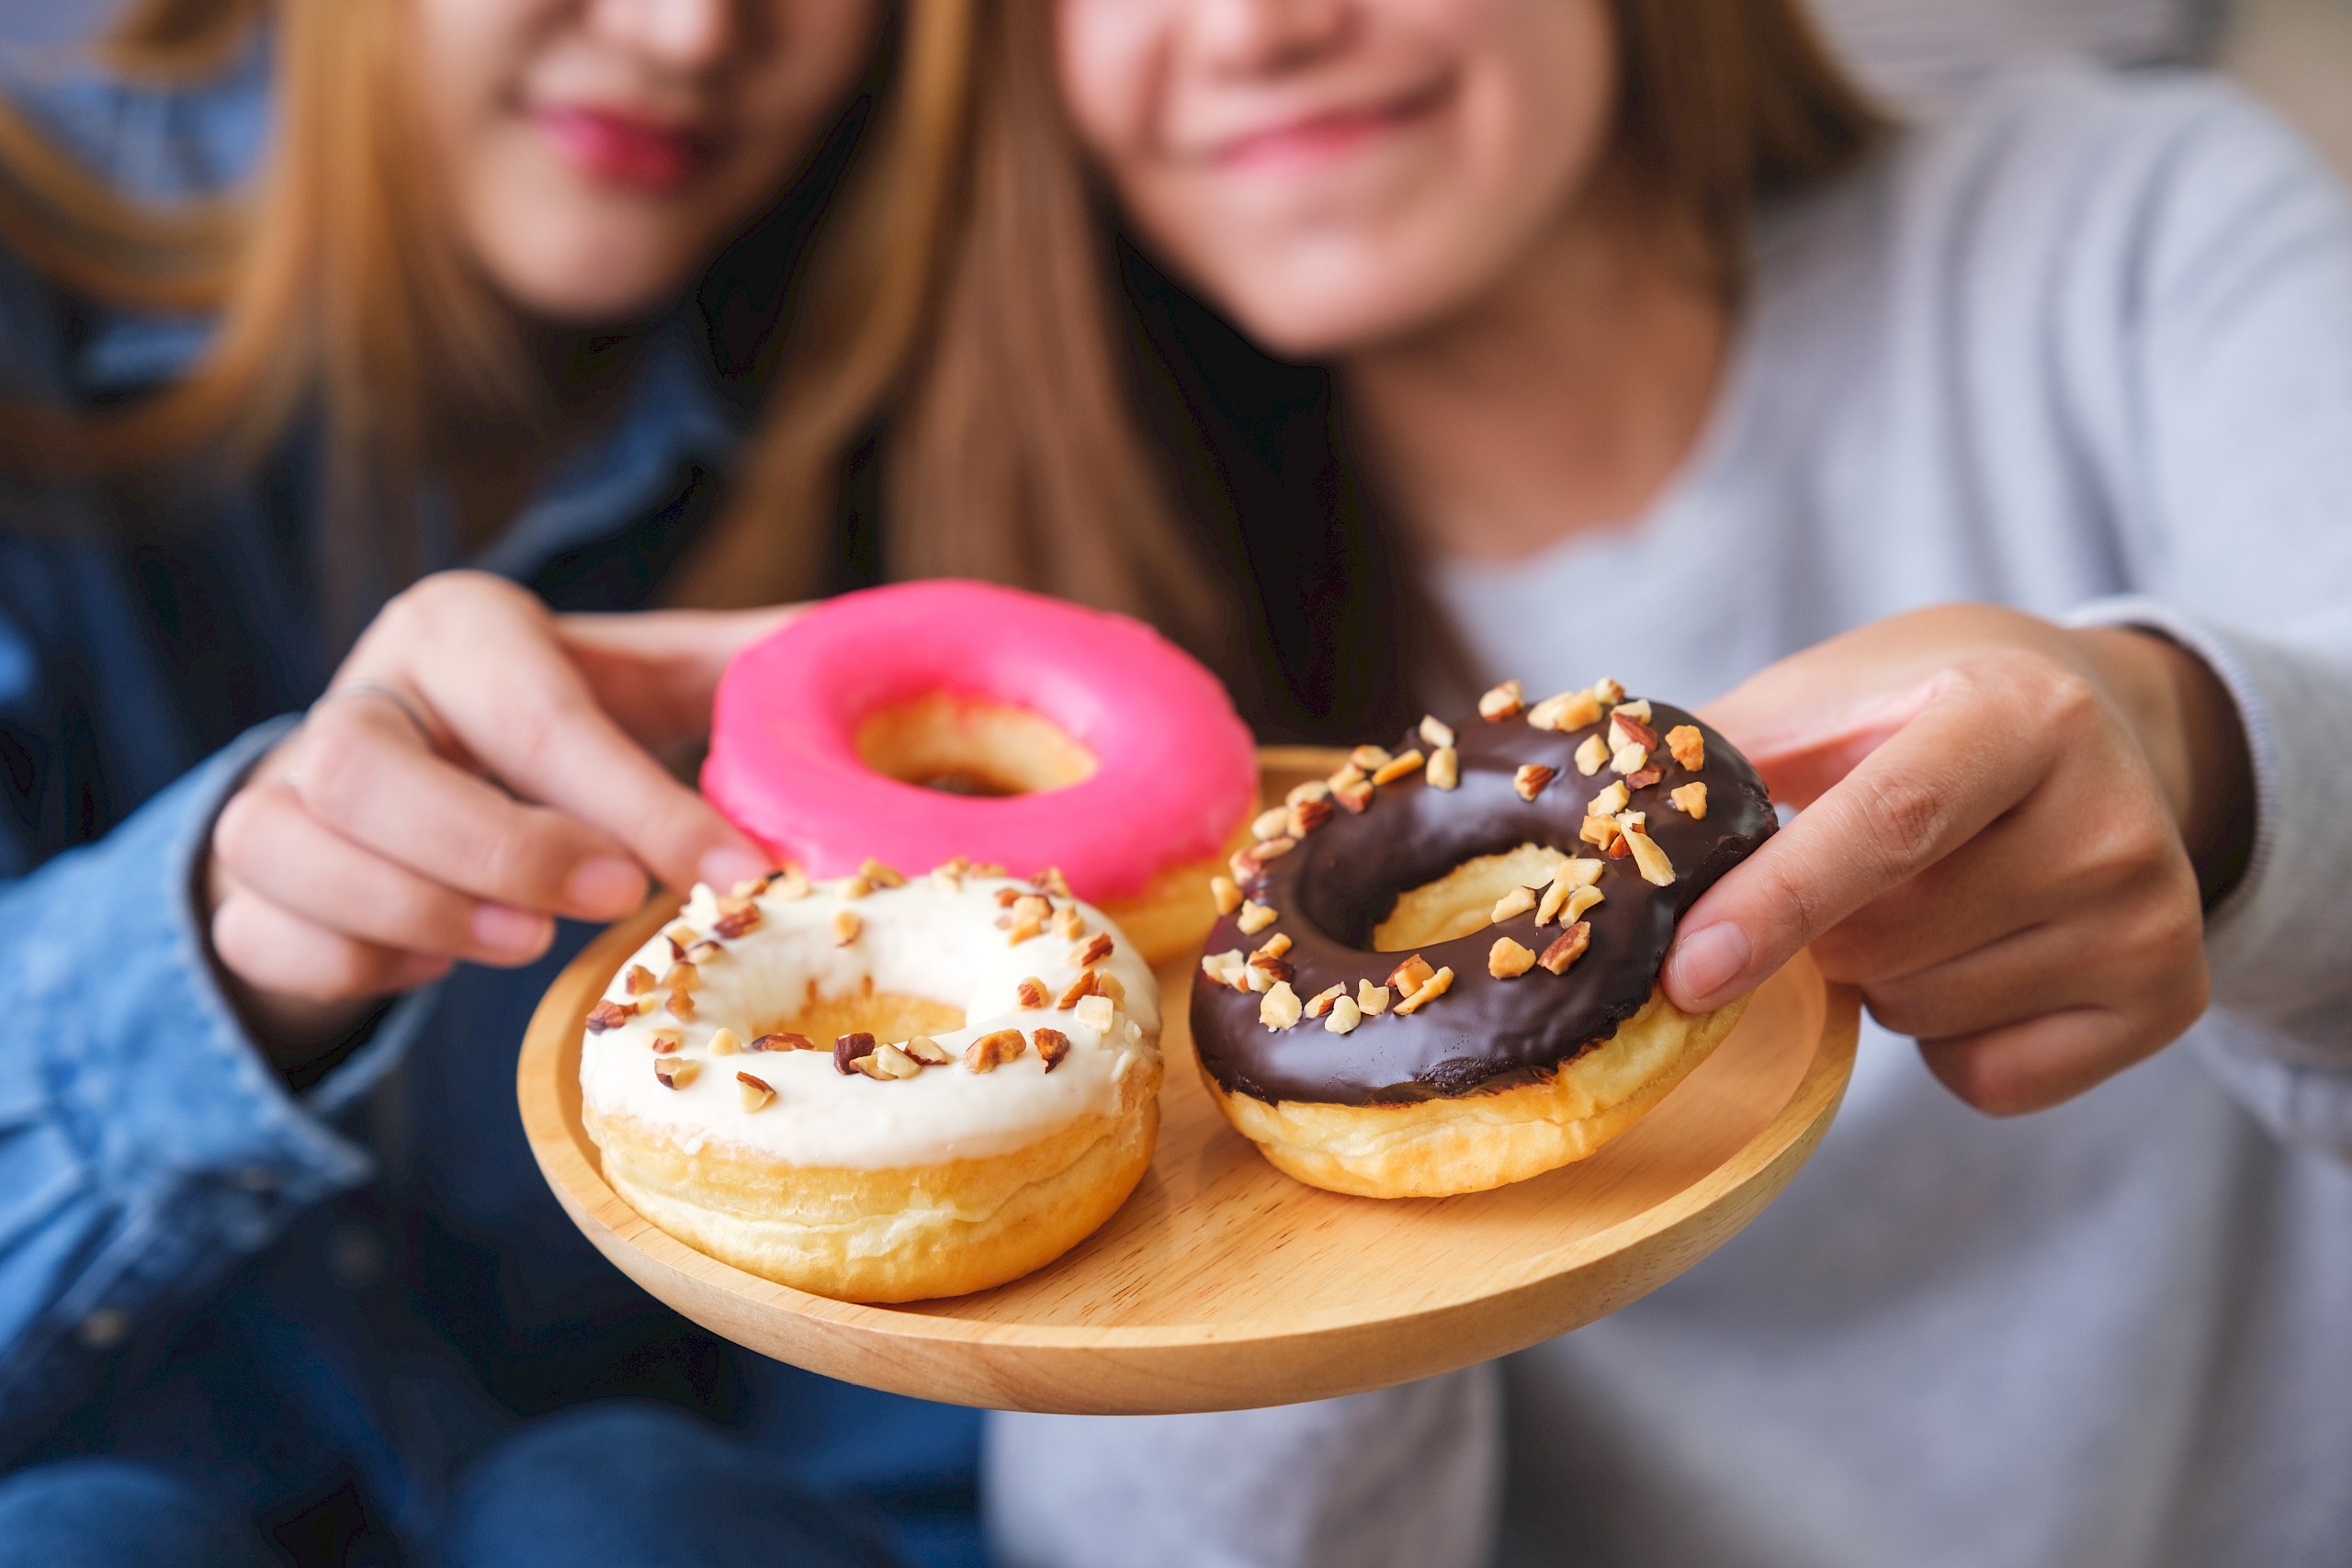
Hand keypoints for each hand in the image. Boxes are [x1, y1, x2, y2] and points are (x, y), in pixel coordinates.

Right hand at [206, 571, 792, 1066]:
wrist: (422, 781)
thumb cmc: (564, 729)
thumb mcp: (654, 681)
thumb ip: (754, 669)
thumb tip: (899, 643)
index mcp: (461, 628)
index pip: (538, 714)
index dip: (639, 803)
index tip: (735, 872)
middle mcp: (357, 694)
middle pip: (367, 767)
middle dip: (494, 847)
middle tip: (611, 902)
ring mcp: (280, 787)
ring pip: (290, 847)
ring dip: (414, 910)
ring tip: (524, 944)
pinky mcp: (245, 884)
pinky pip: (266, 935)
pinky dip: (353, 965)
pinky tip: (433, 962)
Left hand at [1660, 604, 2251, 1114]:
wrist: (2102, 726)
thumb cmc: (1922, 711)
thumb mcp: (1826, 697)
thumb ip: (1711, 759)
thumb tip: (1580, 828)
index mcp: (2015, 713)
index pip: (1885, 825)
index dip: (1776, 904)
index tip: (1684, 976)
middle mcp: (2107, 814)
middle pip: (1885, 943)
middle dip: (1818, 933)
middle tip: (1850, 870)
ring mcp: (2150, 913)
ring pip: (1923, 1014)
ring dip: (1879, 980)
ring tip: (1928, 896)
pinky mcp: (2169, 998)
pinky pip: (1986, 1078)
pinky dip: (1946, 1044)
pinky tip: (1978, 956)